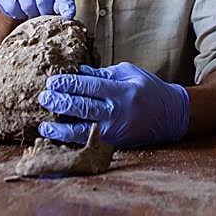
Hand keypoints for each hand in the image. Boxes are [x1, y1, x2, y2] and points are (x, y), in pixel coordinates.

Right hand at [0, 0, 76, 19]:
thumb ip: (65, 0)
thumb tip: (67, 12)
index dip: (64, 3)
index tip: (68, 14)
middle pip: (42, 0)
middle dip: (45, 11)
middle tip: (44, 13)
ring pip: (26, 5)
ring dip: (31, 13)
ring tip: (33, 9)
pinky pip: (12, 6)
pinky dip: (17, 12)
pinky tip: (20, 6)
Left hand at [36, 62, 189, 147]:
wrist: (172, 116)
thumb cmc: (149, 89)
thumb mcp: (130, 74)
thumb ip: (104, 73)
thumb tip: (79, 71)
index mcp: (120, 91)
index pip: (88, 86)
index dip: (67, 84)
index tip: (51, 82)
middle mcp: (116, 111)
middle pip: (82, 107)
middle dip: (59, 102)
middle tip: (43, 98)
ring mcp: (115, 130)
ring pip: (82, 131)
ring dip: (60, 128)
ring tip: (44, 125)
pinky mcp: (115, 143)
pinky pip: (89, 142)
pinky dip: (72, 140)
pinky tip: (59, 138)